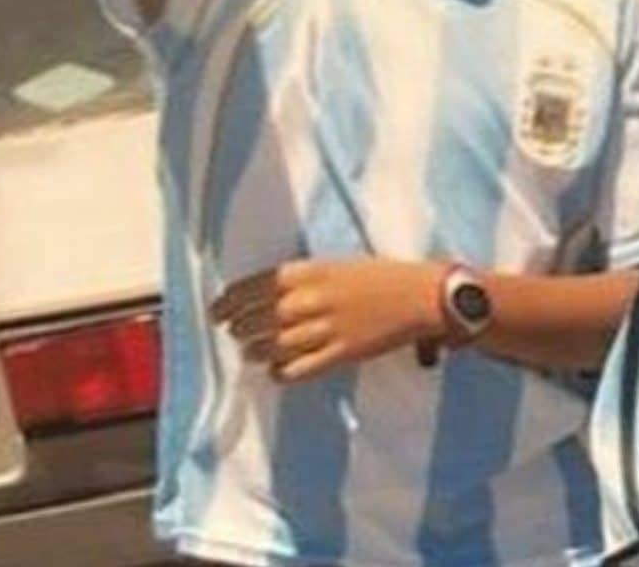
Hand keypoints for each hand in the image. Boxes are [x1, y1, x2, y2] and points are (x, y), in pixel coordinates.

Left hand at [211, 259, 446, 382]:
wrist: (420, 295)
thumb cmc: (380, 276)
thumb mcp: (335, 265)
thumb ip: (301, 279)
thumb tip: (265, 296)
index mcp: (310, 271)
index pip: (254, 287)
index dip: (229, 302)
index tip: (217, 312)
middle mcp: (313, 299)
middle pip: (258, 319)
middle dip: (239, 328)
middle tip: (233, 332)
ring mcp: (327, 328)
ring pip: (273, 346)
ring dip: (255, 351)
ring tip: (251, 352)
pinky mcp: (342, 353)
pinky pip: (300, 368)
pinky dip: (281, 372)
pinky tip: (276, 371)